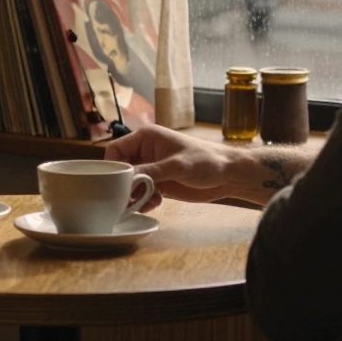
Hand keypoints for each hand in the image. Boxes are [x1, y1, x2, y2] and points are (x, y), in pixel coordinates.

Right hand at [104, 124, 236, 209]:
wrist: (229, 175)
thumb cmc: (206, 161)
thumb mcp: (177, 165)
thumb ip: (151, 171)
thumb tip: (126, 180)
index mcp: (146, 138)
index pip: (116, 150)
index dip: (112, 167)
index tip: (113, 184)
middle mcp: (146, 152)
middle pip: (121, 169)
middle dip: (122, 185)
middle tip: (124, 200)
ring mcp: (153, 168)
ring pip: (131, 183)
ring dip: (133, 196)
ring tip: (142, 204)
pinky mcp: (160, 183)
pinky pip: (142, 193)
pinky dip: (144, 201)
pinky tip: (154, 205)